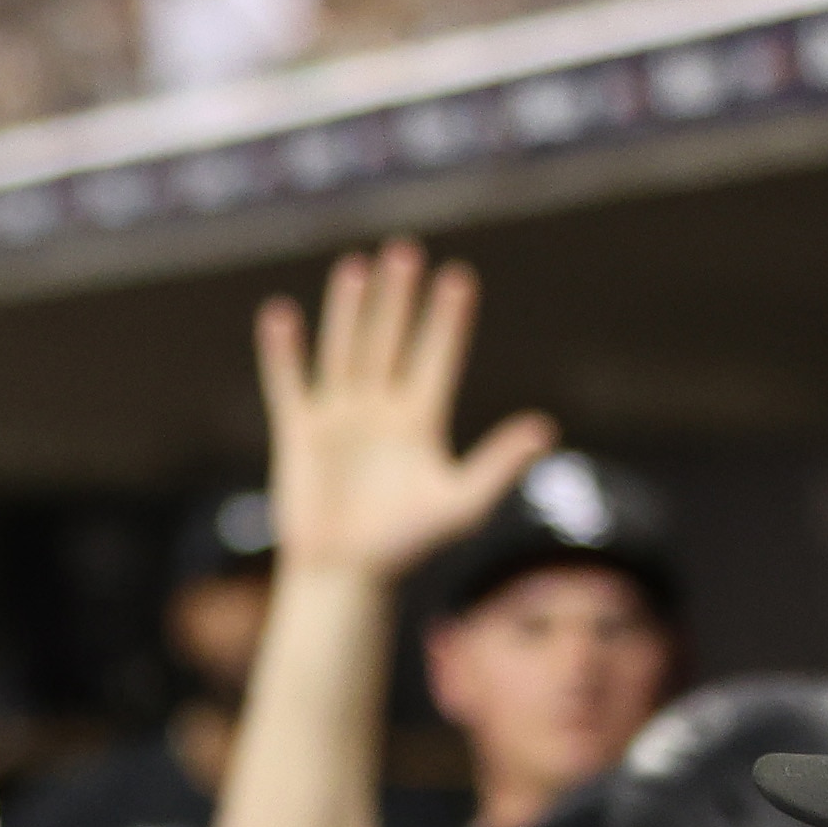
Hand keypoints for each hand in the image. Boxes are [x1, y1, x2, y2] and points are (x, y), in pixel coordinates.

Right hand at [253, 239, 548, 586]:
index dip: (447, 320)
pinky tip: (281, 314)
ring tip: (357, 266)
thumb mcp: (462, 504)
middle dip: (399, 298)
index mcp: (421, 420)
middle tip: (406, 251)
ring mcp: (338, 416)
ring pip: (346, 350)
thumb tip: (545, 428)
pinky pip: (290, 384)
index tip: (459, 279)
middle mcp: (380, 408)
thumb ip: (499, 463)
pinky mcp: (300, 432)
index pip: (437, 357)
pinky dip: (284, 353)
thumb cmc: (407, 545)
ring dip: (350, 310)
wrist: (346, 575)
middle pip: (391, 340)